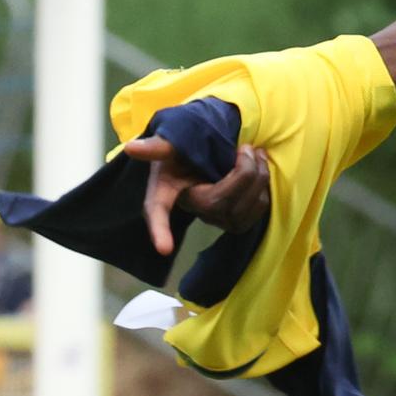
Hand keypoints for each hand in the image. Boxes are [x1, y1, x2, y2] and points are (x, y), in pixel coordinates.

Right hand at [120, 137, 271, 255]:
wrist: (208, 155)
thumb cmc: (184, 152)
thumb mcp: (170, 146)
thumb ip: (157, 146)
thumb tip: (131, 147)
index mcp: (165, 191)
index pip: (156, 211)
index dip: (159, 230)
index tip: (163, 249)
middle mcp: (190, 209)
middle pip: (220, 202)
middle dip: (243, 171)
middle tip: (248, 147)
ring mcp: (215, 219)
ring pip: (244, 207)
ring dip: (258, 174)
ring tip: (255, 153)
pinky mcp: (237, 220)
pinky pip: (259, 208)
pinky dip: (264, 185)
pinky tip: (259, 169)